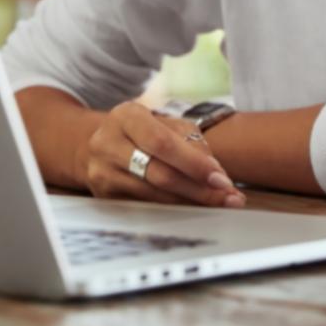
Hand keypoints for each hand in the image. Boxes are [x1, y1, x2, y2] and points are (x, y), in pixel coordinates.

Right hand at [76, 101, 245, 207]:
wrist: (97, 144)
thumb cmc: (142, 131)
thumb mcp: (163, 123)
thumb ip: (190, 142)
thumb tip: (217, 175)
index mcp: (126, 116)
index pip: (162, 143)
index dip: (193, 163)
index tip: (221, 179)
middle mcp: (107, 143)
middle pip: (158, 173)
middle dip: (198, 189)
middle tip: (228, 198)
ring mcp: (102, 172)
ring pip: (153, 195)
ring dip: (190, 202)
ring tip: (219, 204)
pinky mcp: (104, 197)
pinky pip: (145, 207)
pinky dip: (173, 210)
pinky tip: (193, 209)